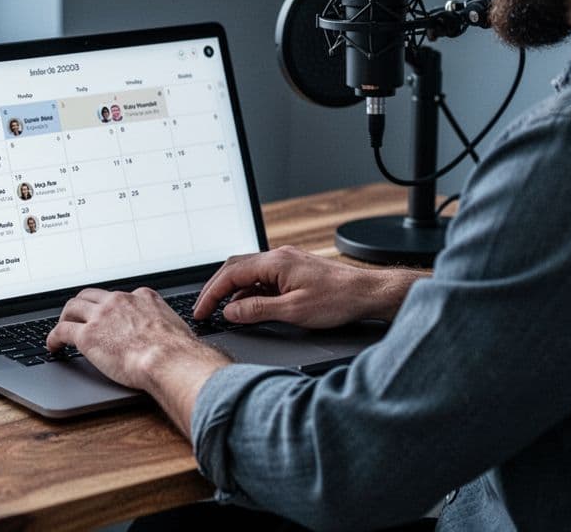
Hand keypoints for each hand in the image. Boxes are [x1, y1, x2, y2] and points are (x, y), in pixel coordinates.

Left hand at [46, 287, 227, 392]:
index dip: (109, 306)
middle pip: (91, 296)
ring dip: (65, 318)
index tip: (107, 314)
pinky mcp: (87, 335)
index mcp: (142, 298)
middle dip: (81, 305)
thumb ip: (167, 327)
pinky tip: (52, 347)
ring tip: (61, 330)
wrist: (169, 360)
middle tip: (76, 316)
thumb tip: (174, 339)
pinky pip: (61, 331)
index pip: (119, 296)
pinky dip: (53, 337)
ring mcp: (101, 316)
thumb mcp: (177, 329)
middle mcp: (119, 301)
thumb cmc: (179, 352)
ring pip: (72, 308)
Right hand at [193, 245, 421, 328]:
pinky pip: (263, 278)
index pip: (231, 274)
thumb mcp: (293, 311)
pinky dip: (251, 293)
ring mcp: (287, 262)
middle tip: (205, 309)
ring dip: (234, 292)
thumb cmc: (339, 300)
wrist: (369, 293)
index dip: (211, 293)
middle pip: (235, 268)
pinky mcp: (294, 270)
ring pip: (249, 273)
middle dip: (216, 289)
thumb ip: (258, 310)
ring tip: (225, 313)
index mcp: (275, 262)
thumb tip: (231, 311)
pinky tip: (250, 308)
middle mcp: (279, 257)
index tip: (201, 310)